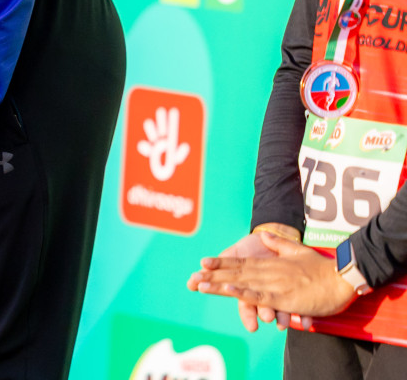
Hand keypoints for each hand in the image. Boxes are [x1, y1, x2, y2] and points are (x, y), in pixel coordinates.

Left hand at [189, 229, 355, 321]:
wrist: (342, 275)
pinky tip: (229, 290)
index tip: (201, 263)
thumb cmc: (321, 267)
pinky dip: (243, 293)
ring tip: (200, 284)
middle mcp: (267, 272)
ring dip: (220, 285)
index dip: (220, 263)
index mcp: (269, 263)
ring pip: (242, 284)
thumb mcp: (297, 251)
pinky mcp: (283, 297)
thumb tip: (266, 236)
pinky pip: (260, 296)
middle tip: (191, 279)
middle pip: (235, 273)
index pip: (239, 262)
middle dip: (212, 276)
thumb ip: (279, 244)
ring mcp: (274, 284)